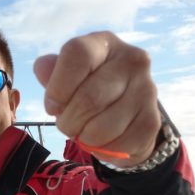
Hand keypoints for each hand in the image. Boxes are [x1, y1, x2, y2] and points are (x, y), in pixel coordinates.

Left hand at [33, 31, 160, 167]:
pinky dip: (102, 150)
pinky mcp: (152, 121)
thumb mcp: (67, 80)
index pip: (77, 54)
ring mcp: (147, 90)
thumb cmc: (88, 93)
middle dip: (69, 122)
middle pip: (88, 99)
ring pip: (100, 128)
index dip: (57, 87)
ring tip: (87, 132)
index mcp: (105, 43)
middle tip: (69, 125)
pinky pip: (116, 145)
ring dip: (85, 138)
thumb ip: (53, 74)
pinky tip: (104, 140)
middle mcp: (132, 60)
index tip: (53, 106)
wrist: (126, 118)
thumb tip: (42, 67)